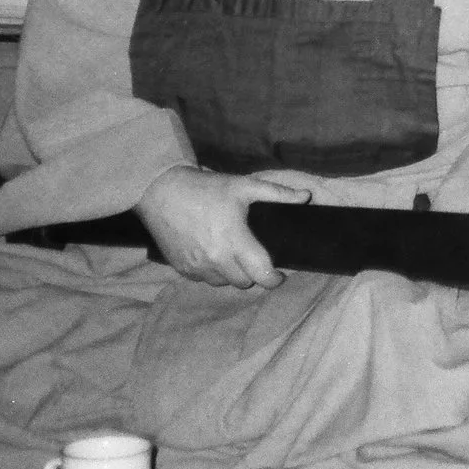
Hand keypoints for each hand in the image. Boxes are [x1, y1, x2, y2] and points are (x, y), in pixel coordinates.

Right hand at [134, 165, 306, 290]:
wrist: (161, 191)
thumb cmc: (206, 187)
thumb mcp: (244, 185)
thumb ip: (278, 193)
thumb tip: (306, 196)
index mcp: (234, 240)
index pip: (261, 274)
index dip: (275, 279)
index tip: (280, 275)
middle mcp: (216, 259)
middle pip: (244, 282)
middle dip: (253, 273)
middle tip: (254, 256)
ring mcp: (197, 267)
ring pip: (223, 282)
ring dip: (232, 273)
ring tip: (233, 253)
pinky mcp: (182, 269)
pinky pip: (204, 279)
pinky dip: (212, 271)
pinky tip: (213, 253)